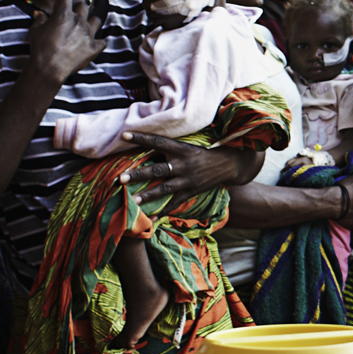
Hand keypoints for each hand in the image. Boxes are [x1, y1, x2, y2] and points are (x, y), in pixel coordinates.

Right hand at [27, 0, 101, 86]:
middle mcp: (79, 21)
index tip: (59, 8)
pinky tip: (91, 45)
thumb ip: (39, 19)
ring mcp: (89, 34)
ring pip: (96, 20)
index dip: (62, 3)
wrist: (49, 68)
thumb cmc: (40, 48)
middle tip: (71, 18)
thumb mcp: (35, 31)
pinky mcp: (94, 47)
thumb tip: (39, 13)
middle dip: (78, 9)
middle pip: (84, 6)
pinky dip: (97, 43)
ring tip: (84, 29)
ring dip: (91, 23)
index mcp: (64, 14)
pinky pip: (102, 42)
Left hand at [122, 133, 261, 199]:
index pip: (158, 141)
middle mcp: (184, 164)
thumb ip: (170, 147)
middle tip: (122, 178)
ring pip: (165, 188)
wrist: (230, 164)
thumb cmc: (205, 152)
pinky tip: (152, 219)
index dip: (142, 138)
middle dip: (139, 174)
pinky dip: (164, 211)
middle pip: (158, 169)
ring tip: (133, 200)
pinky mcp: (192, 191)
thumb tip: (148, 144)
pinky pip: (176, 202)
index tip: (124, 135)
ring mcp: (188, 179)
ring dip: (148, 195)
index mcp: (182, 149)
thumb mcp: (190, 145)